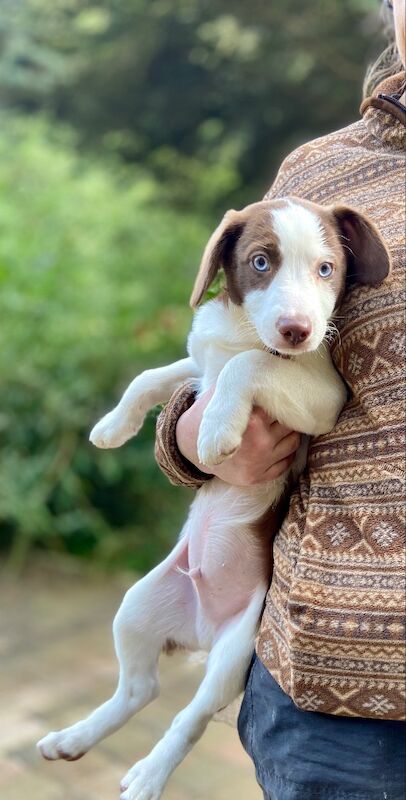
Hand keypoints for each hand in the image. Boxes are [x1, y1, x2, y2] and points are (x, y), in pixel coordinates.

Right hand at [176, 386, 299, 486]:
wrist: (189, 447)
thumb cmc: (209, 414)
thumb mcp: (221, 393)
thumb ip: (241, 381)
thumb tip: (267, 360)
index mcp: (253, 421)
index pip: (283, 406)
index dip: (284, 398)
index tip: (282, 393)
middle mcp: (259, 443)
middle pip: (292, 424)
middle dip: (288, 415)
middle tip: (282, 408)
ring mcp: (260, 463)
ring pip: (294, 442)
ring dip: (289, 433)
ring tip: (278, 424)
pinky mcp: (259, 478)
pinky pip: (287, 462)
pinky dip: (285, 451)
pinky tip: (275, 441)